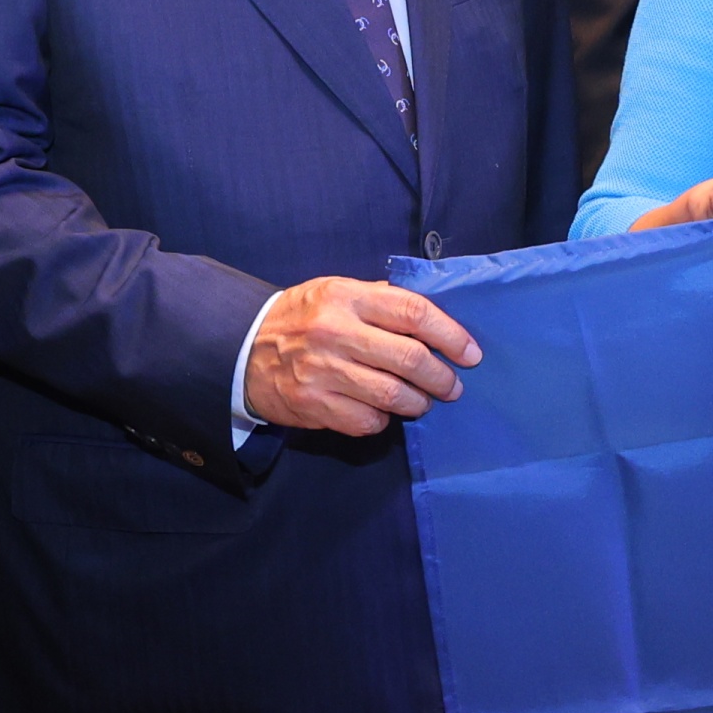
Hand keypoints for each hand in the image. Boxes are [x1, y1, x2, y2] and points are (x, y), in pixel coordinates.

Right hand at [245, 277, 482, 437]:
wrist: (243, 349)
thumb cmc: (303, 318)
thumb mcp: (336, 291)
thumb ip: (381, 300)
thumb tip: (435, 315)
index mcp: (347, 297)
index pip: (413, 312)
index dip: (450, 335)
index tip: (470, 353)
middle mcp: (335, 331)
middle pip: (409, 358)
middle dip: (441, 377)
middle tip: (451, 386)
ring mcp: (322, 370)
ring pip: (392, 394)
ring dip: (417, 403)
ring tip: (422, 401)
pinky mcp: (313, 404)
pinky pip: (367, 420)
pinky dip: (383, 419)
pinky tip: (383, 412)